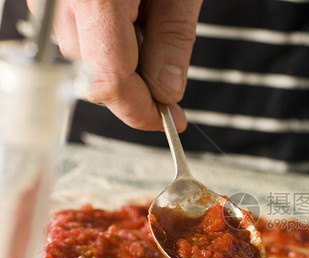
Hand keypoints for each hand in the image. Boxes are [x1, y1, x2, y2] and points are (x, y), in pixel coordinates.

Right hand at [28, 0, 202, 130]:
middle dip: (136, 90)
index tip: (171, 121)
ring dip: (122, 65)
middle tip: (169, 85)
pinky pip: (76, 34)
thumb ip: (173, 40)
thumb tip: (168, 90)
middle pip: (95, 76)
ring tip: (151, 31)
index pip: (111, 82)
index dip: (142, 112)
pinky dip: (107, 42)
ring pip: (85, 59)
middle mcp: (62, 1)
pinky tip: (130, 20)